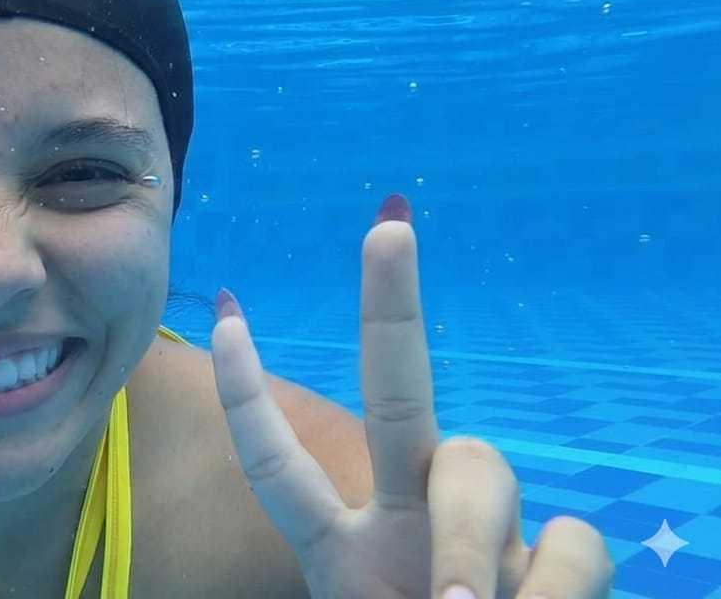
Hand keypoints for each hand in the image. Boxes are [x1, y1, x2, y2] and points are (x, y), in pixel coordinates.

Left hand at [210, 194, 614, 598]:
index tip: (224, 311)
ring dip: (467, 547)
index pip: (278, 464)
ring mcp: (483, 537)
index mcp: (343, 551)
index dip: (248, 396)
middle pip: (398, 396)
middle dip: (389, 308)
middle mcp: (409, 521)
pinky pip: (566, 540)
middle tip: (384, 228)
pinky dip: (551, 589)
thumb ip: (364, 579)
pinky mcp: (561, 561)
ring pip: (480, 471)